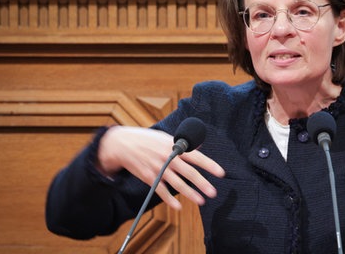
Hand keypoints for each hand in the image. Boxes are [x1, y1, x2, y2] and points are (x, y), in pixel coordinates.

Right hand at [97, 126, 224, 209]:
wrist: (122, 144)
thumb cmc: (147, 140)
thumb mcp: (166, 138)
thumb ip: (182, 143)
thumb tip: (198, 146)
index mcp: (174, 147)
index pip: (196, 156)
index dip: (209, 164)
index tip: (221, 173)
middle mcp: (168, 158)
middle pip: (188, 172)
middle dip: (202, 183)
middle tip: (213, 192)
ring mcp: (158, 168)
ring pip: (176, 183)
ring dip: (190, 193)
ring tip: (201, 201)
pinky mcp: (148, 177)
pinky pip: (160, 190)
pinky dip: (169, 199)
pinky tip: (178, 206)